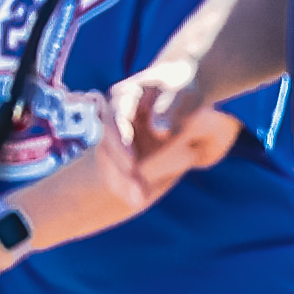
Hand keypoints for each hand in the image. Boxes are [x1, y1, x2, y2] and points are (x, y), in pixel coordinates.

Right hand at [101, 74, 239, 198]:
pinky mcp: (125, 153)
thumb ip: (172, 110)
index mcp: (126, 96)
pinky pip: (119, 170)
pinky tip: (138, 199)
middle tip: (136, 193)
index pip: (115, 117)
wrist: (185, 100)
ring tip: (138, 200)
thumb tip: (159, 130)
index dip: (120, 140)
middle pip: (108, 144)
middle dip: (119, 169)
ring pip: (109, 161)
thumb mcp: (185, 96)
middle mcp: (115, 115)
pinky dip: (126, 185)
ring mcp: (118, 136)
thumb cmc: (186, 92)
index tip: (132, 161)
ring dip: (121, 181)